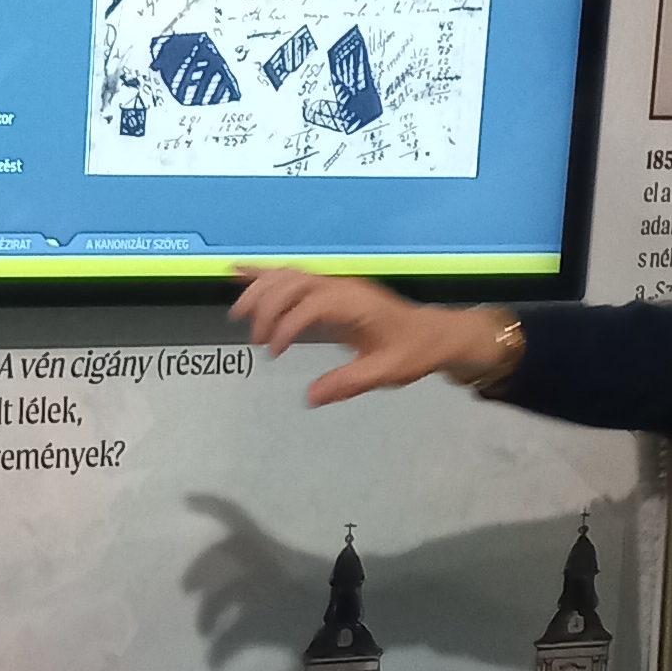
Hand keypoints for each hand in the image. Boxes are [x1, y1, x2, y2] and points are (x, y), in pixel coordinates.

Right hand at [233, 269, 498, 405]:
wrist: (432, 334)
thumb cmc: (411, 351)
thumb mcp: (385, 372)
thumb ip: (348, 383)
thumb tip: (310, 397)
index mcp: (356, 304)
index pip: (311, 304)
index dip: (287, 325)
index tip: (274, 352)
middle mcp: (342, 287)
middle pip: (293, 282)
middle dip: (266, 306)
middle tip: (254, 338)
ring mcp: (336, 284)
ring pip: (289, 275)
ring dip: (260, 289)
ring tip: (239, 313)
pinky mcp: (331, 288)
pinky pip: (294, 276)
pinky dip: (266, 274)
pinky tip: (241, 273)